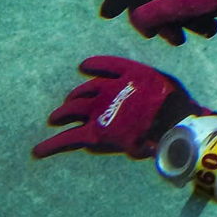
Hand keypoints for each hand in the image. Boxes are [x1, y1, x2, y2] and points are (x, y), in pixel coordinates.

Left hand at [33, 56, 204, 159]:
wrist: (173, 123)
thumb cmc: (178, 105)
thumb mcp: (168, 85)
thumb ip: (151, 88)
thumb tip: (147, 96)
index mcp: (129, 72)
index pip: (104, 65)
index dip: (92, 66)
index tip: (84, 66)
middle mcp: (110, 87)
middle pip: (85, 90)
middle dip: (75, 96)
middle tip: (68, 103)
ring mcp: (101, 109)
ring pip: (72, 109)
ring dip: (61, 114)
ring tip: (54, 119)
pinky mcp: (95, 132)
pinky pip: (68, 138)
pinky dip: (51, 145)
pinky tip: (38, 151)